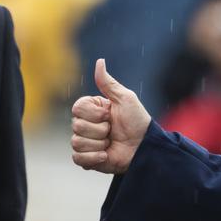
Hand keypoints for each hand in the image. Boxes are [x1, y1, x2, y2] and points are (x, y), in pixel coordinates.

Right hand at [71, 58, 150, 173]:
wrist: (144, 147)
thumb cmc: (137, 121)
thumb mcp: (125, 98)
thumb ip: (108, 83)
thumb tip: (99, 61)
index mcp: (92, 109)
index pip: (77, 108)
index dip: (94, 113)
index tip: (109, 114)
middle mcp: (86, 124)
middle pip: (76, 126)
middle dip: (100, 130)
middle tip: (113, 130)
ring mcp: (86, 142)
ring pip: (77, 142)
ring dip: (99, 143)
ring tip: (111, 143)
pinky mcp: (87, 159)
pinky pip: (78, 158)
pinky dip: (94, 158)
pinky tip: (106, 155)